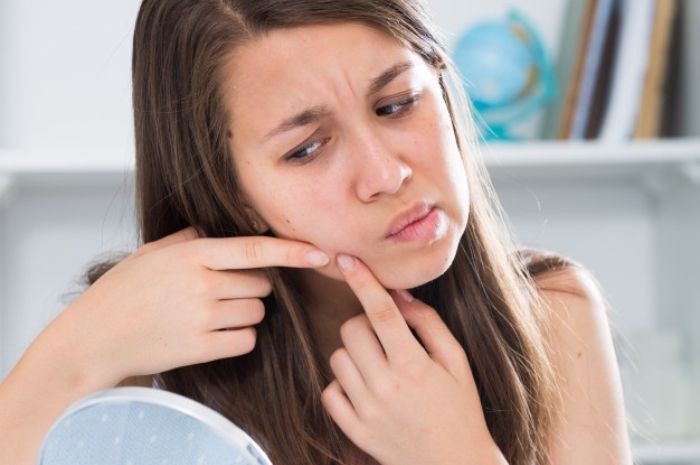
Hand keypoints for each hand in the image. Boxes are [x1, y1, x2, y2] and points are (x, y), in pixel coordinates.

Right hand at [54, 226, 329, 387]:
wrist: (96, 337)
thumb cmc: (125, 290)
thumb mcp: (155, 251)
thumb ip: (195, 238)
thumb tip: (236, 227)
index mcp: (192, 254)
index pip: (254, 249)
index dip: (292, 251)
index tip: (321, 253)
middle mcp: (201, 284)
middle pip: (262, 285)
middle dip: (254, 286)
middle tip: (224, 289)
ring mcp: (201, 318)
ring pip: (258, 313)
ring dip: (247, 312)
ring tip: (212, 311)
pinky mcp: (200, 349)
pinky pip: (246, 340)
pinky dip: (239, 337)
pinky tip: (214, 332)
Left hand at [320, 254, 507, 464]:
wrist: (454, 464)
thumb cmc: (460, 408)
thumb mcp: (456, 361)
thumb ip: (428, 323)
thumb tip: (399, 295)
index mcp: (414, 366)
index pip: (381, 313)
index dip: (363, 282)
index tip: (347, 260)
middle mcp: (385, 387)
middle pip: (351, 330)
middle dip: (364, 322)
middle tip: (384, 335)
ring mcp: (367, 411)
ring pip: (337, 357)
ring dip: (354, 352)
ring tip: (378, 365)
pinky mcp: (355, 430)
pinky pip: (330, 391)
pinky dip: (342, 384)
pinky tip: (365, 387)